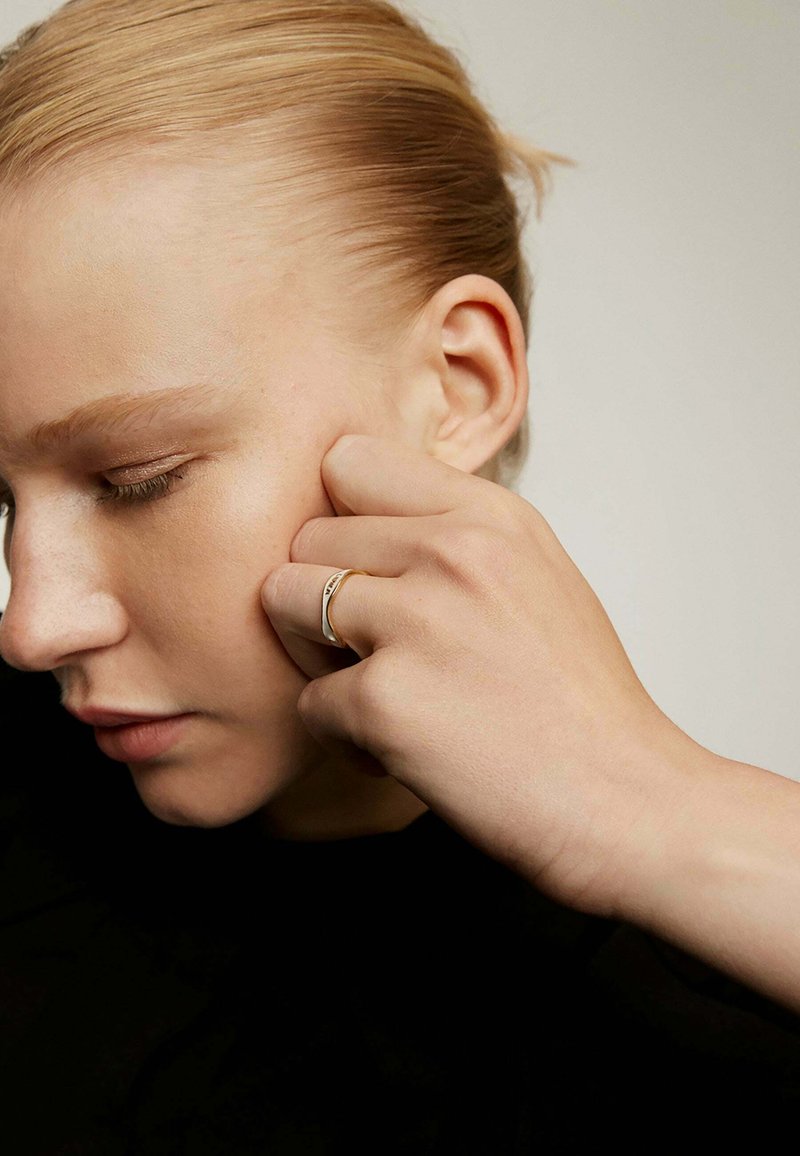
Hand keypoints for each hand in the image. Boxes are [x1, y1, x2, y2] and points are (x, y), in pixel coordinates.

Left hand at [261, 433, 701, 916]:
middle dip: (322, 597)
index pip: (349, 460)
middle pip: (306, 539)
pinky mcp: (382, 699)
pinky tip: (408, 750)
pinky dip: (344, 736)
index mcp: (489, 515)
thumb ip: (452, 533)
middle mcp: (450, 552)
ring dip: (316, 656)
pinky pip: (307, 700)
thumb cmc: (578, 703)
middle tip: (379, 652)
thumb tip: (361, 518)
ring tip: (382, 691)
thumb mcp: (534, 575)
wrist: (626, 802)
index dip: (343, 518)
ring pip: (281, 601)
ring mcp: (414, 621)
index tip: (370, 569)